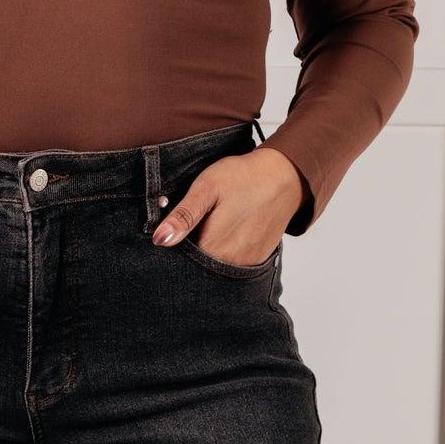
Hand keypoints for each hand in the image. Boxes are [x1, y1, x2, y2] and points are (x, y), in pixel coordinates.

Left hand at [152, 146, 309, 264]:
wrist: (284, 176)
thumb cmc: (243, 177)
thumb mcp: (206, 188)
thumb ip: (183, 217)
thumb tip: (159, 240)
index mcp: (213, 247)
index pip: (180, 262)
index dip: (174, 247)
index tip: (177, 229)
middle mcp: (230, 263)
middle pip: (197, 267)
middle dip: (190, 251)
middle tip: (200, 221)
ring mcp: (245, 265)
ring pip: (214, 267)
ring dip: (208, 252)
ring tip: (215, 225)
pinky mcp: (256, 261)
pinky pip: (231, 265)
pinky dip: (224, 253)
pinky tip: (228, 232)